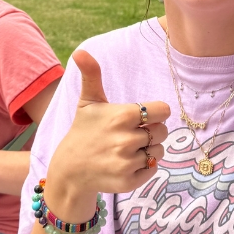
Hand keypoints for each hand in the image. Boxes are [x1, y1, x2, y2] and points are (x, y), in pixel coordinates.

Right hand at [49, 50, 169, 202]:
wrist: (70, 170)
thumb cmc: (83, 130)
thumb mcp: (88, 102)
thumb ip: (91, 75)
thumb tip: (80, 51)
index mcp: (122, 116)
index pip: (163, 111)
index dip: (155, 113)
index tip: (142, 116)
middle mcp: (126, 139)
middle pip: (163, 131)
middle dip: (151, 131)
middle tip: (131, 133)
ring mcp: (127, 162)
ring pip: (159, 151)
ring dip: (148, 149)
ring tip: (127, 148)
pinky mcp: (129, 181)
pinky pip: (153, 169)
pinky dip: (144, 167)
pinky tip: (126, 163)